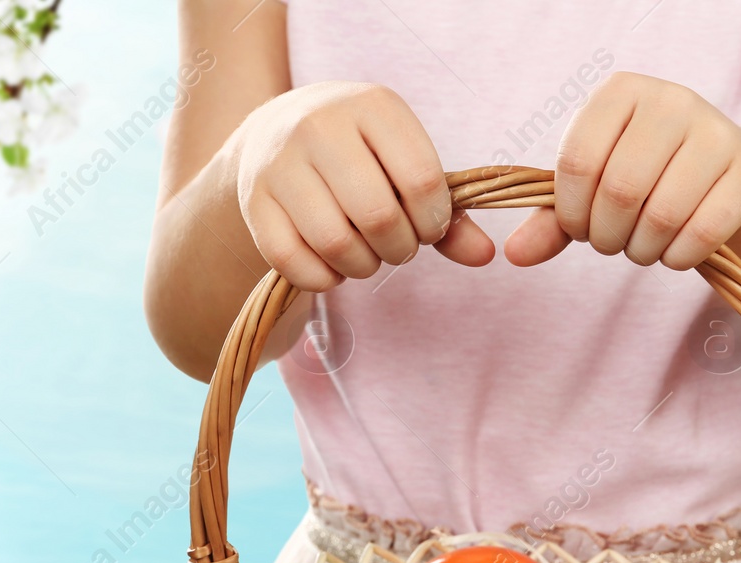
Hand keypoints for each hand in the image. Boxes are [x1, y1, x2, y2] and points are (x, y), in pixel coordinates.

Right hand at [233, 81, 493, 290]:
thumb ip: (449, 214)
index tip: (428, 228)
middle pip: (380, 217)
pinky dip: (324, 279)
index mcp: (373, 106)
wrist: (276, 135)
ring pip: (337, 244)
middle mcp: (320, 125)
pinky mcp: (253, 201)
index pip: (423, 181)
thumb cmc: (363, 159)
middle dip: (400, 249)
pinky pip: (295, 262)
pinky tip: (332, 265)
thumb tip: (486, 257)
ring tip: (366, 256)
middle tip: (397, 247)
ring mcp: (280, 161)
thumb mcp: (406, 167)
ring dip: (363, 267)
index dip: (434, 222)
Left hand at [506, 72, 740, 270]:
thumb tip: (514, 254)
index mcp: (621, 92)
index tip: (579, 228)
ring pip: (663, 215)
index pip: (578, 161)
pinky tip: (674, 253)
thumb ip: (553, 218)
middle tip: (611, 242)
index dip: (571, 212)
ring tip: (641, 248)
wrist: (720, 171)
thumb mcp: (594, 187)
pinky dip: (679, 258)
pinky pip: (704, 232)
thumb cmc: (644, 177)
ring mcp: (715, 133)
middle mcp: (671, 101)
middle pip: (620, 191)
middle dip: (606, 236)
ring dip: (642, 251)